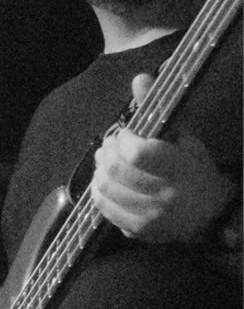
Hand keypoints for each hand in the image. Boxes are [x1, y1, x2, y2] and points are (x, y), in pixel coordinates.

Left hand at [89, 73, 237, 242]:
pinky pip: (104, 209)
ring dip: (99, 171)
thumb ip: (158, 108)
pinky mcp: (137, 230)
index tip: (125, 133)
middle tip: (110, 145)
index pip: (137, 153)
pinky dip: (98, 192)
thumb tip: (139, 78)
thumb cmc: (195, 169)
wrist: (209, 212)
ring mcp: (149, 215)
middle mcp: (165, 195)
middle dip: (107, 152)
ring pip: (105, 190)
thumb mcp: (183, 136)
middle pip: (117, 170)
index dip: (123, 139)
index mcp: (180, 169)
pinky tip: (106, 181)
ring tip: (106, 161)